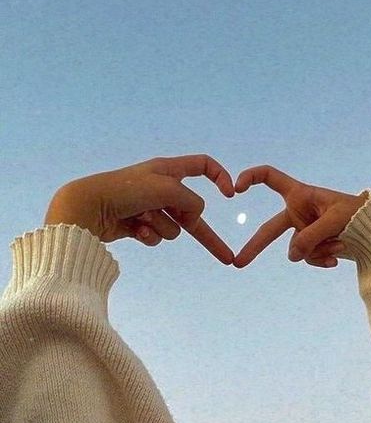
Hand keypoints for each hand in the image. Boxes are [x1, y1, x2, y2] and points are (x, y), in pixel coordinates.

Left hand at [44, 154, 236, 264]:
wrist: (86, 208)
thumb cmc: (125, 191)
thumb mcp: (166, 188)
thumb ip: (190, 201)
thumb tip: (196, 216)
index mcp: (168, 170)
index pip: (203, 165)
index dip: (220, 177)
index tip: (231, 194)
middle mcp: (161, 187)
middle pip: (193, 211)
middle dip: (207, 236)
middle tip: (227, 257)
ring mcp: (150, 208)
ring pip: (174, 227)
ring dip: (163, 227)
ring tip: (143, 220)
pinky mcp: (138, 225)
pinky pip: (157, 237)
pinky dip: (150, 236)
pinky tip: (136, 230)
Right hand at [232, 164, 369, 268]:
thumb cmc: (359, 214)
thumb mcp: (336, 220)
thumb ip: (311, 236)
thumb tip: (292, 256)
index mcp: (300, 194)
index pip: (270, 177)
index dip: (252, 177)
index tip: (236, 188)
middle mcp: (299, 212)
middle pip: (270, 229)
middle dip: (255, 246)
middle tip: (238, 263)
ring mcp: (305, 230)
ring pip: (298, 250)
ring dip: (318, 250)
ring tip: (339, 243)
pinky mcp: (314, 246)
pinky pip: (308, 258)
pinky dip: (321, 259)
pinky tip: (335, 261)